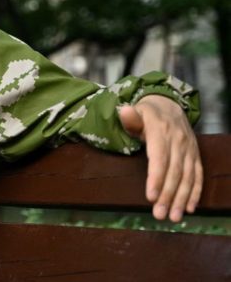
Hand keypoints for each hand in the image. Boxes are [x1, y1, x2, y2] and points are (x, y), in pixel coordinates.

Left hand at [119, 94, 202, 221]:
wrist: (169, 104)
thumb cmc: (146, 113)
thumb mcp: (135, 111)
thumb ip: (130, 117)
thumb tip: (123, 112)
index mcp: (161, 131)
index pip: (159, 158)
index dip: (156, 178)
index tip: (151, 196)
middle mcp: (178, 142)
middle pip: (174, 172)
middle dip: (167, 195)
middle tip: (160, 215)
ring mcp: (189, 149)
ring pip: (187, 177)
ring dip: (181, 198)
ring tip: (174, 217)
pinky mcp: (195, 155)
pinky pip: (197, 175)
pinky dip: (195, 192)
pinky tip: (189, 208)